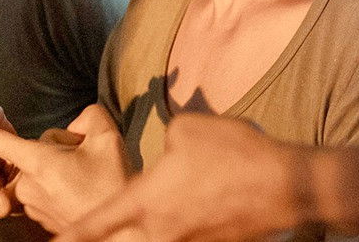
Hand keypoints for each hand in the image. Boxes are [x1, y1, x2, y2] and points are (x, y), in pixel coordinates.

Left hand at [0, 101, 129, 231]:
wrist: (121, 232)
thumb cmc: (114, 183)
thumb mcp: (108, 138)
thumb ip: (88, 116)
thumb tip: (76, 124)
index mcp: (39, 162)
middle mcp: (27, 186)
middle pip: (30, 151)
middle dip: (54, 148)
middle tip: (83, 161)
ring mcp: (31, 206)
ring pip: (37, 172)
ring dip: (57, 168)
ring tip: (86, 179)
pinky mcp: (39, 219)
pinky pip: (42, 190)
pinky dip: (58, 185)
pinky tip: (82, 192)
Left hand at [57, 113, 307, 241]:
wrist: (287, 186)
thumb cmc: (235, 153)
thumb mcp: (188, 128)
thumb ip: (165, 140)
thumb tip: (168, 151)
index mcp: (147, 200)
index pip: (96, 225)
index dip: (71, 238)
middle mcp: (161, 229)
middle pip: (123, 238)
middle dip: (109, 232)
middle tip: (115, 211)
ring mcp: (187, 241)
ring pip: (156, 236)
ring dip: (156, 221)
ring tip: (176, 195)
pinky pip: (186, 234)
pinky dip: (185, 221)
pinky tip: (205, 198)